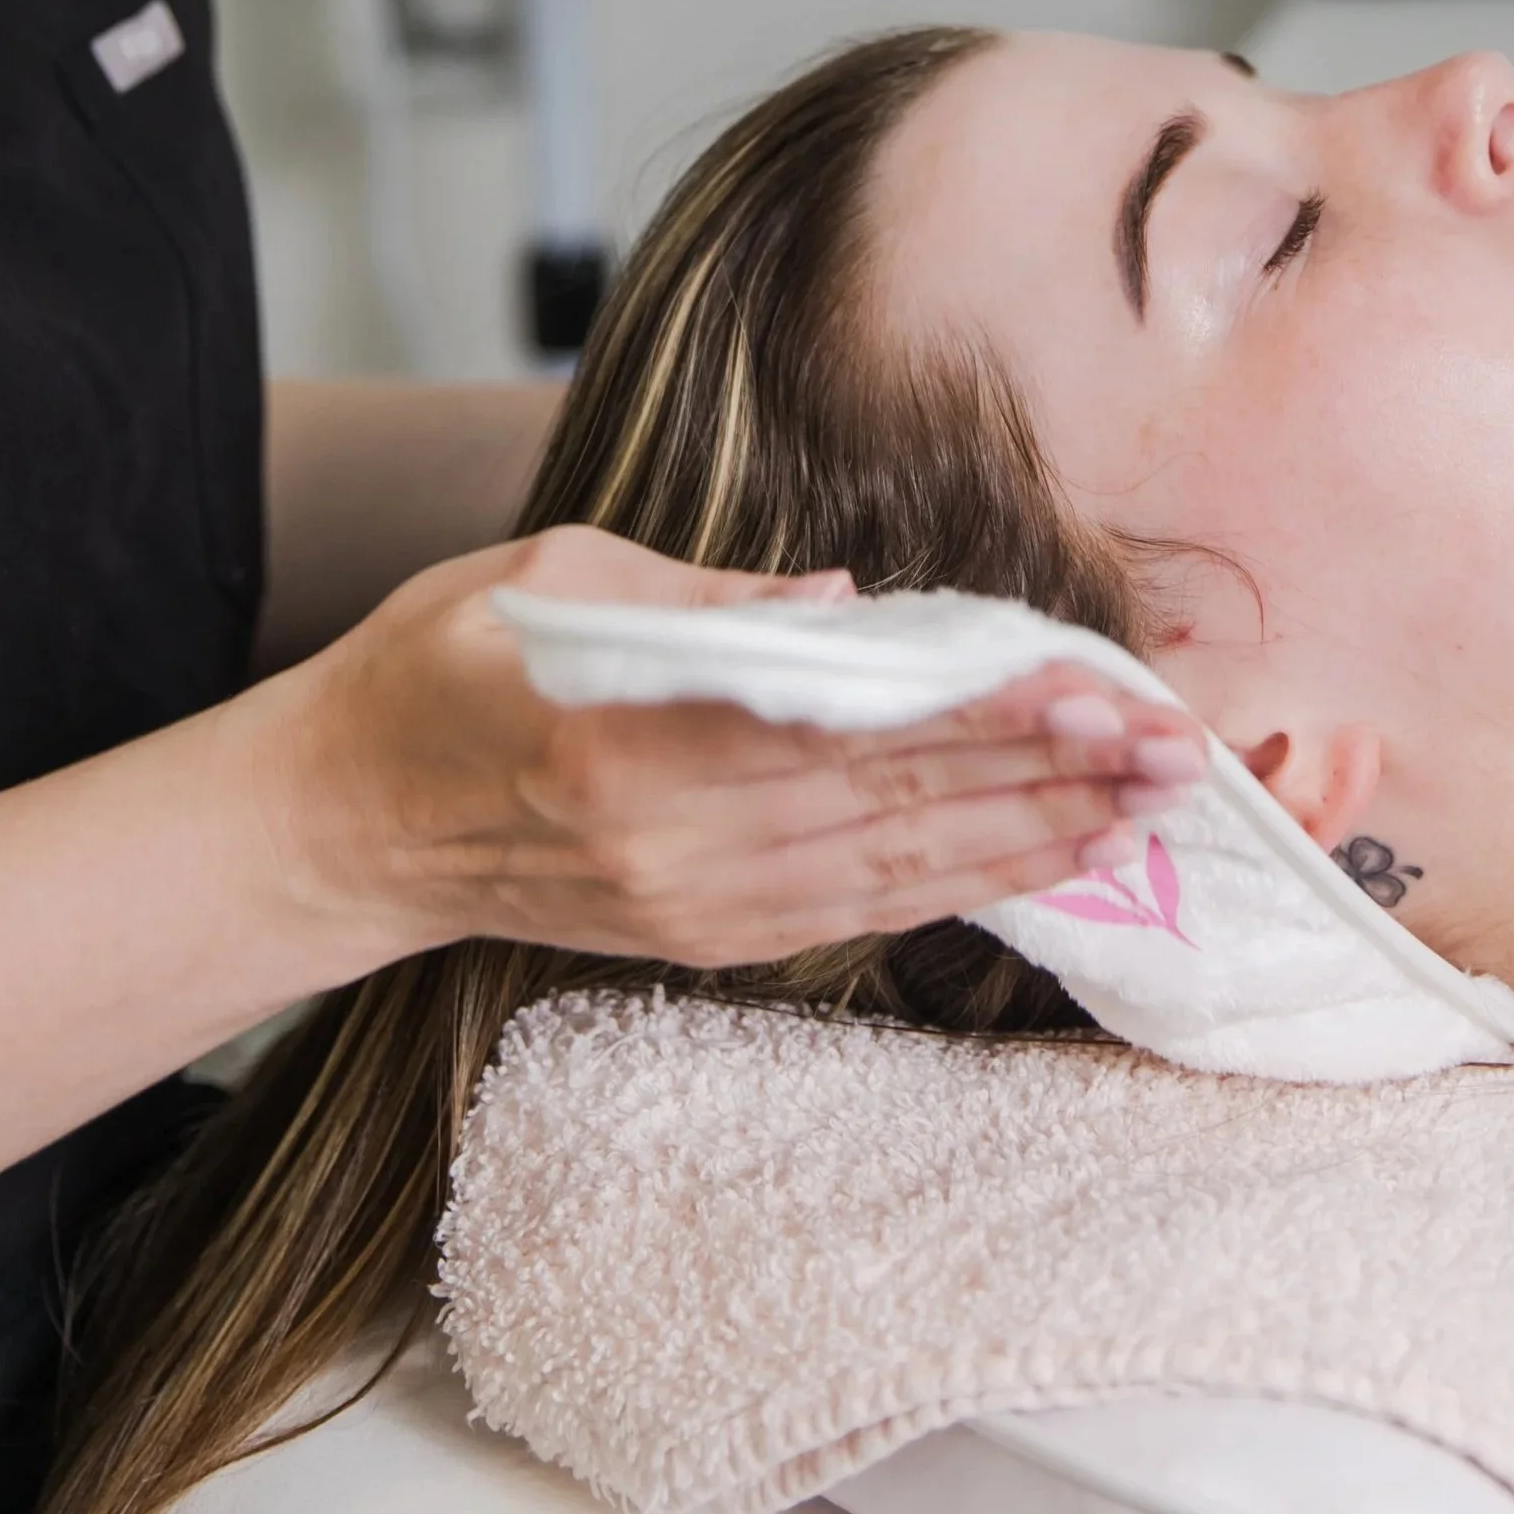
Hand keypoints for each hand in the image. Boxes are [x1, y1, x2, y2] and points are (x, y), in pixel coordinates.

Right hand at [268, 523, 1206, 971]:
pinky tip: (1038, 859)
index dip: (979, 712)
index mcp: (632, 733)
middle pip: (898, 806)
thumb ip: (707, 591)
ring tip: (1143, 809)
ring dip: (1030, 839)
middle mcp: (674, 839)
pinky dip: (956, 886)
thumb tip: (847, 598)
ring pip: (896, 873)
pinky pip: (854, 911)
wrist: (340, 826)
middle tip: (1174, 754)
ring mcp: (691, 903)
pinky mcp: (698, 938)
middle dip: (1050, 776)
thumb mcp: (548, 575)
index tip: (1089, 690)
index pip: (846, 722)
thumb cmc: (436, 670)